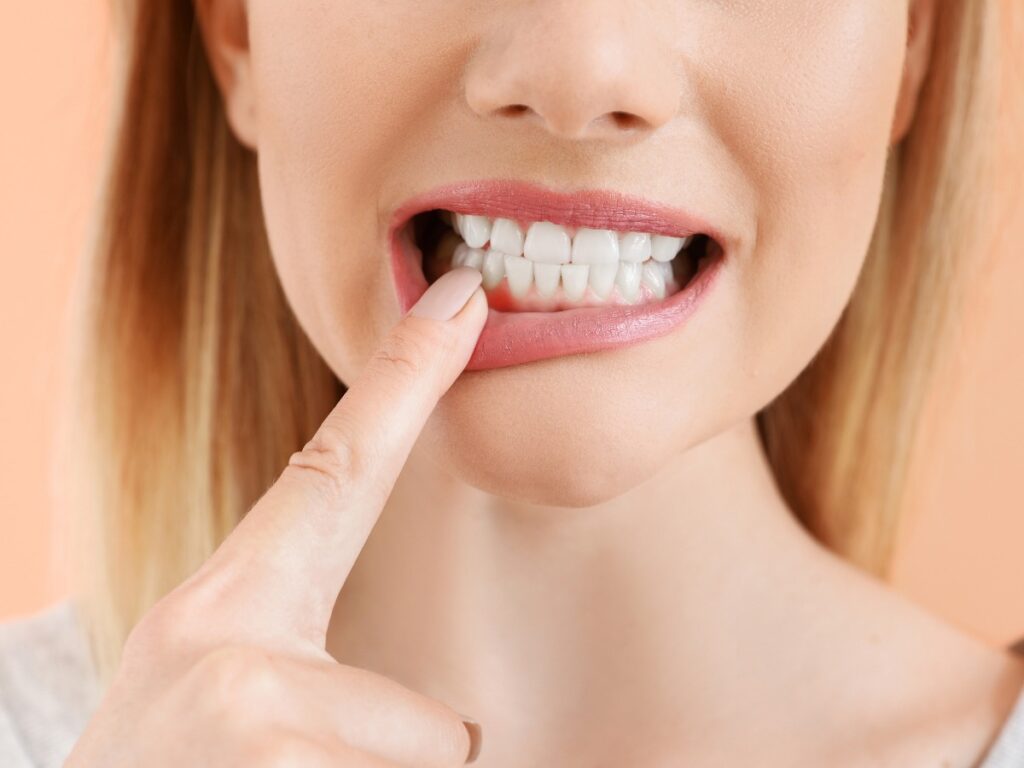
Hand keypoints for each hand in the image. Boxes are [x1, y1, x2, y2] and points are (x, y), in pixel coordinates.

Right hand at [66, 267, 487, 766]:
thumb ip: (302, 671)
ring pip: (427, 765)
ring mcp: (259, 718)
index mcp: (222, 610)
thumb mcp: (214, 700)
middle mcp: (238, 648)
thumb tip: (453, 728)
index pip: (336, 470)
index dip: (407, 382)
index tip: (462, 298)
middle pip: (436, 723)